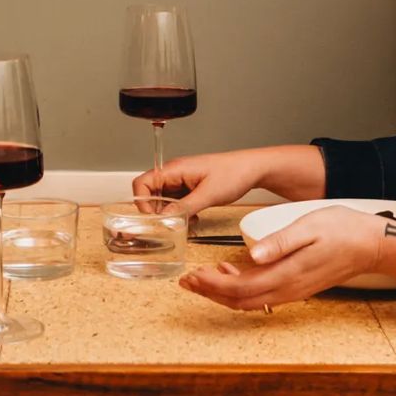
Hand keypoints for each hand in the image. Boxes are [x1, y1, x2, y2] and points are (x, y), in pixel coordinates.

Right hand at [132, 148, 270, 215]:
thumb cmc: (234, 173)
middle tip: (168, 226)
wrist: (253, 169)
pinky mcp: (190, 188)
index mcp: (174, 169)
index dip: (142, 203)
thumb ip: (183, 207)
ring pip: (164, 200)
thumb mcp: (208, 194)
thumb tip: (164, 220)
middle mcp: (175, 173)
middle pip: (151, 194)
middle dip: (157, 212)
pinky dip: (180, 213)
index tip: (153, 220)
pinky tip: (193, 219)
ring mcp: (182, 181)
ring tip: (184, 224)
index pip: (142, 183)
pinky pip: (177, 203)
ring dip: (170, 215)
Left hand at [178, 205, 395, 308]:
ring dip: (222, 292)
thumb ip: (280, 243)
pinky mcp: (298, 285)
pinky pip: (263, 294)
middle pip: (241, 300)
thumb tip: (253, 256)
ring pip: (250, 300)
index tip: (192, 276)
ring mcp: (293, 289)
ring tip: (200, 279)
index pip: (241, 288)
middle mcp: (288, 288)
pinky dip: (241, 288)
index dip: (212, 286)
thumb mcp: (309, 227)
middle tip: (186, 281)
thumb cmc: (342, 230)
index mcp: (287, 273)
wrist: (373, 244)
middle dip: (210, 292)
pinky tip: (231, 272)